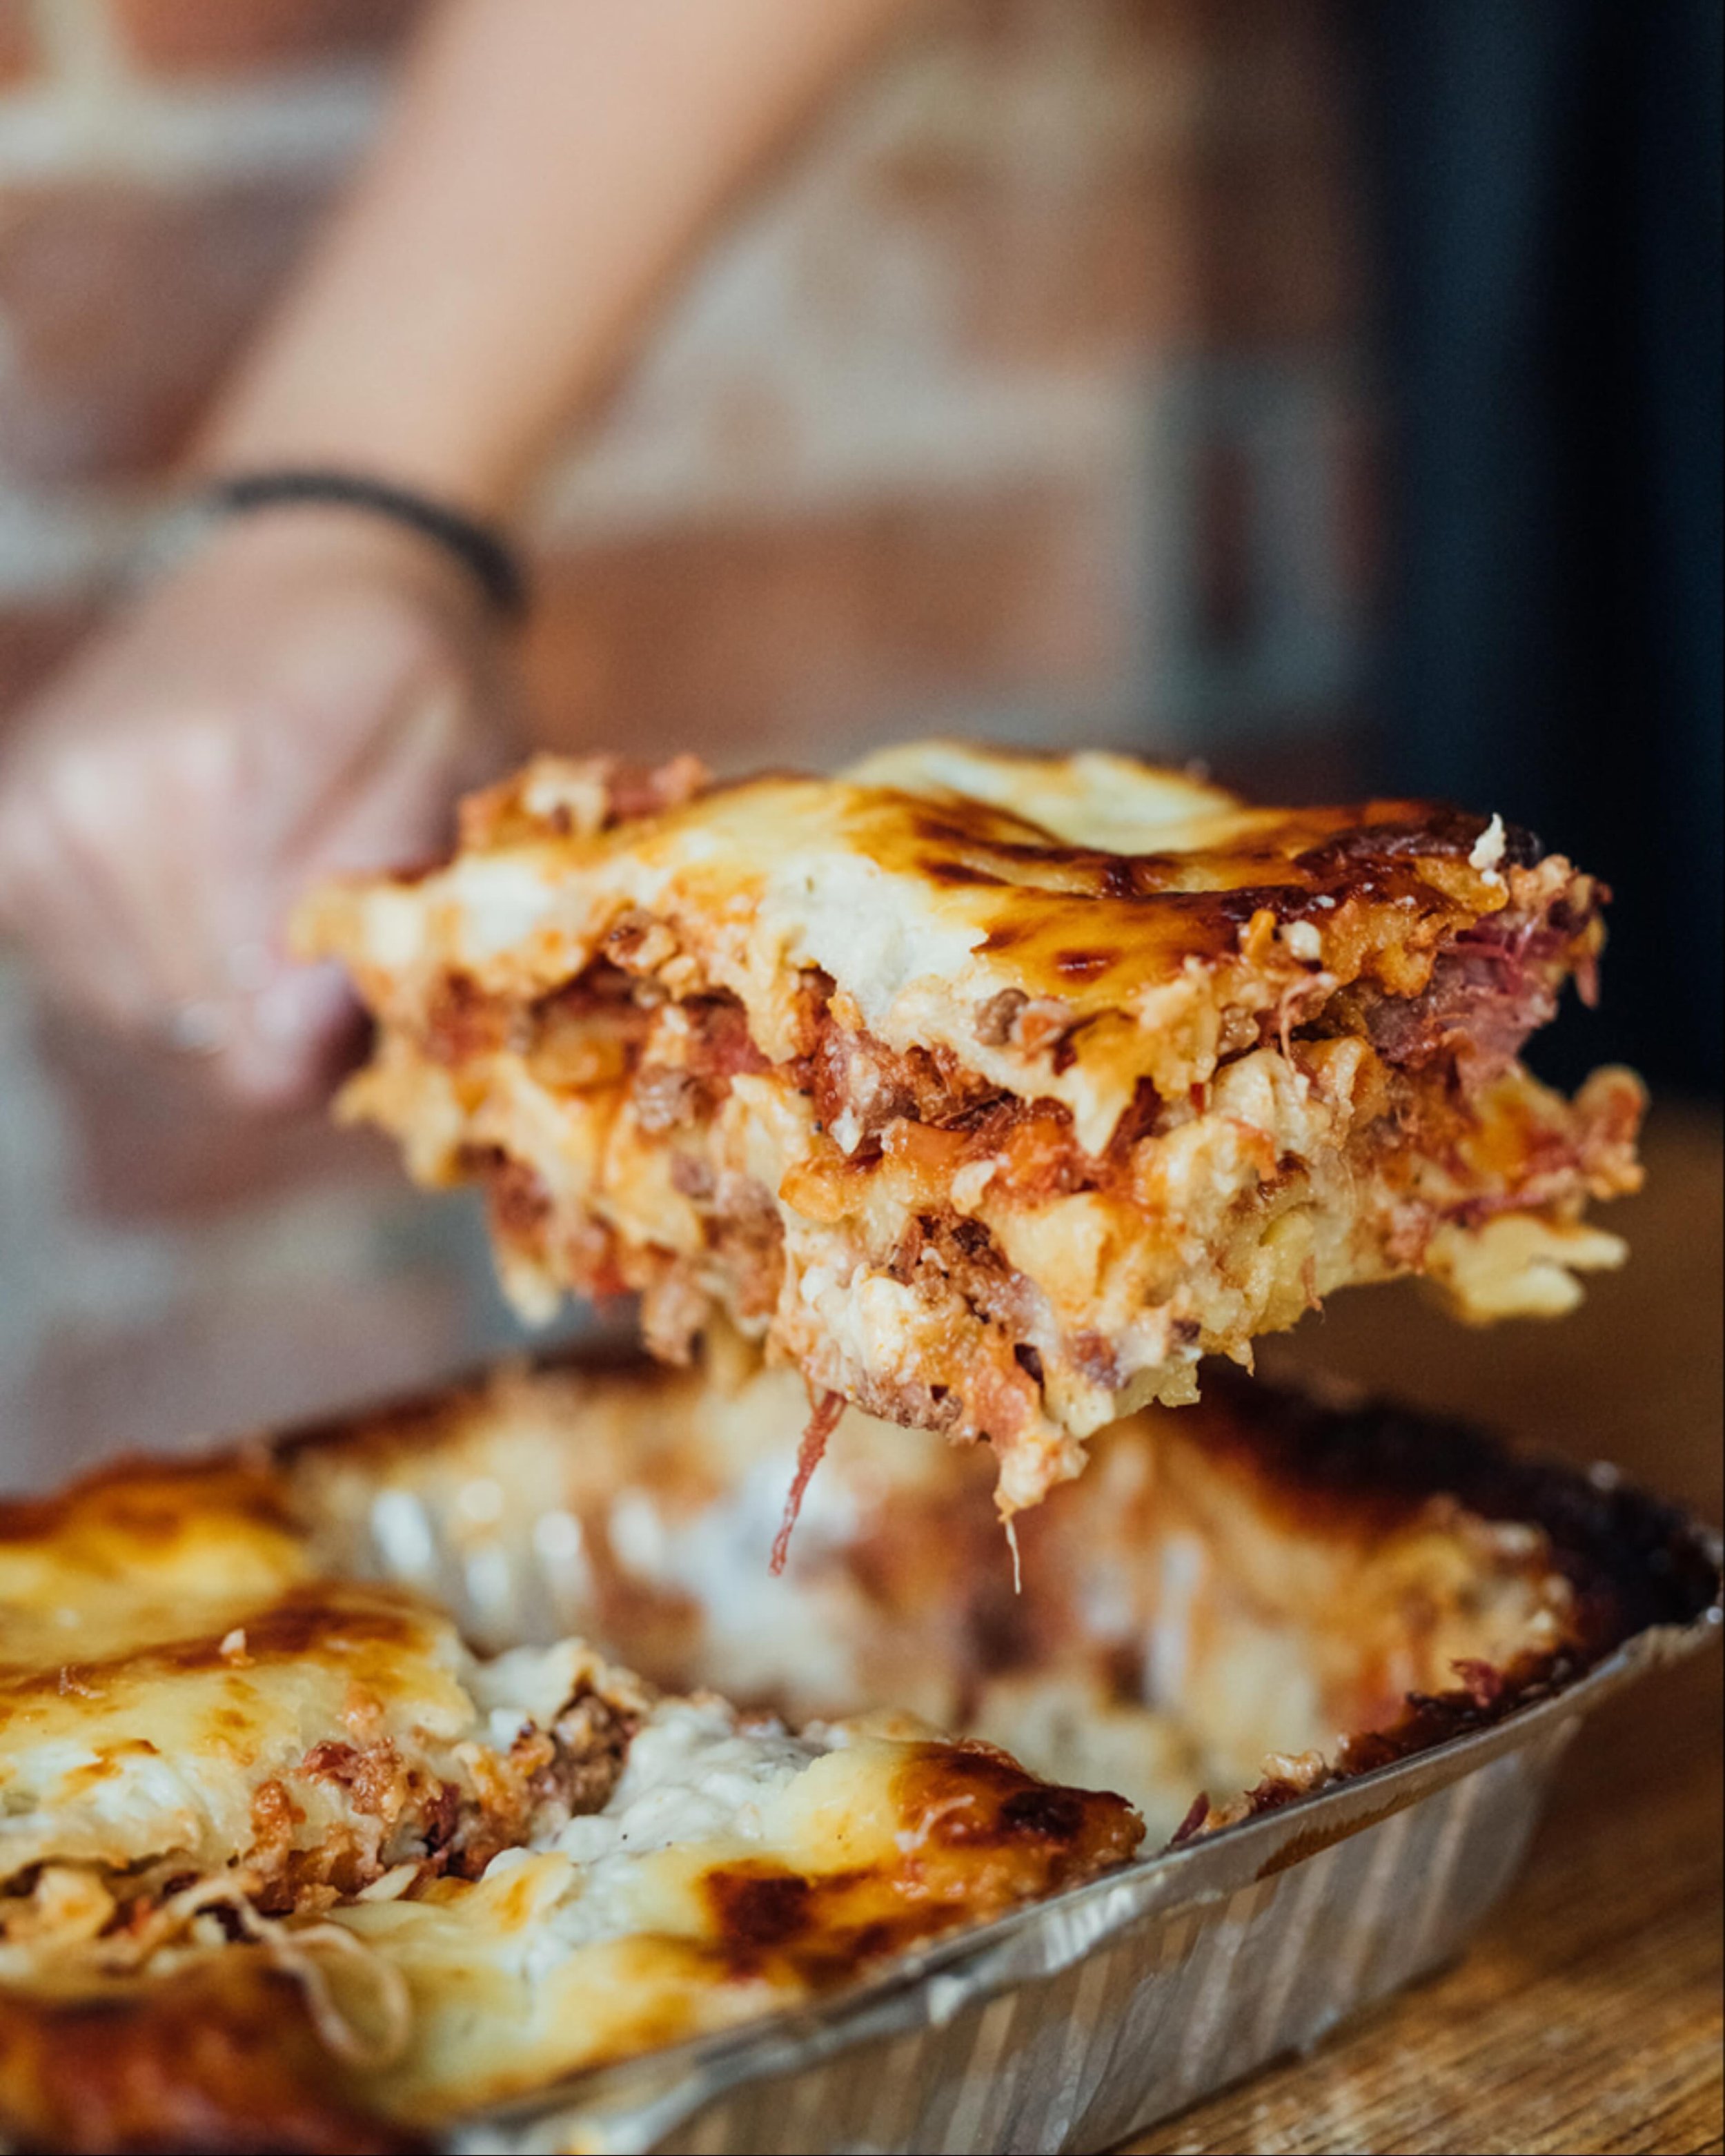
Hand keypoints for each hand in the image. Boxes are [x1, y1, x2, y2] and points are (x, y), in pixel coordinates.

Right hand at [0, 508, 517, 1107]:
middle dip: (291, 1022)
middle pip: (209, 1045)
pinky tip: (213, 887)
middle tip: (344, 927)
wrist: (308, 559)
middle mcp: (98, 805)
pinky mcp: (8, 845)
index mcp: (218, 779)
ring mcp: (35, 825)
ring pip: (150, 1025)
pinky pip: (94, 987)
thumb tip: (295, 1034)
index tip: (382, 967)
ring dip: (230, 995)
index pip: (270, 1042)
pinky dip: (166, 967)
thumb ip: (381, 890)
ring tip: (280, 889)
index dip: (343, 1036)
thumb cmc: (406, 666)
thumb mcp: (454, 756)